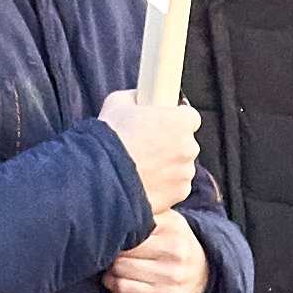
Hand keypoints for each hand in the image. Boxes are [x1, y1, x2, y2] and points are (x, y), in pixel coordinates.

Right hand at [97, 88, 198, 212]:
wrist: (101, 177)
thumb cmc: (110, 138)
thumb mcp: (117, 103)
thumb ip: (136, 98)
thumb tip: (138, 98)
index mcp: (180, 121)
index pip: (190, 116)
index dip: (176, 119)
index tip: (164, 123)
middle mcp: (189, 147)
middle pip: (186, 143)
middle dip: (171, 145)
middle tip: (147, 146)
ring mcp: (184, 173)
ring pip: (180, 167)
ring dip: (168, 167)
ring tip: (142, 168)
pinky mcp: (178, 195)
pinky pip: (175, 187)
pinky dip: (164, 186)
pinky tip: (143, 182)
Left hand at [105, 217, 205, 292]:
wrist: (202, 272)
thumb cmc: (174, 242)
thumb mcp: (167, 220)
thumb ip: (145, 212)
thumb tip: (112, 209)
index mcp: (172, 226)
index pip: (130, 227)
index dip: (116, 231)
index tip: (113, 233)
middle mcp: (175, 250)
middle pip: (122, 250)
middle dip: (113, 251)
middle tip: (112, 251)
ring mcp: (172, 275)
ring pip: (120, 270)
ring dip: (111, 268)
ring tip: (114, 264)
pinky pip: (125, 289)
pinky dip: (115, 283)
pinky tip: (117, 278)